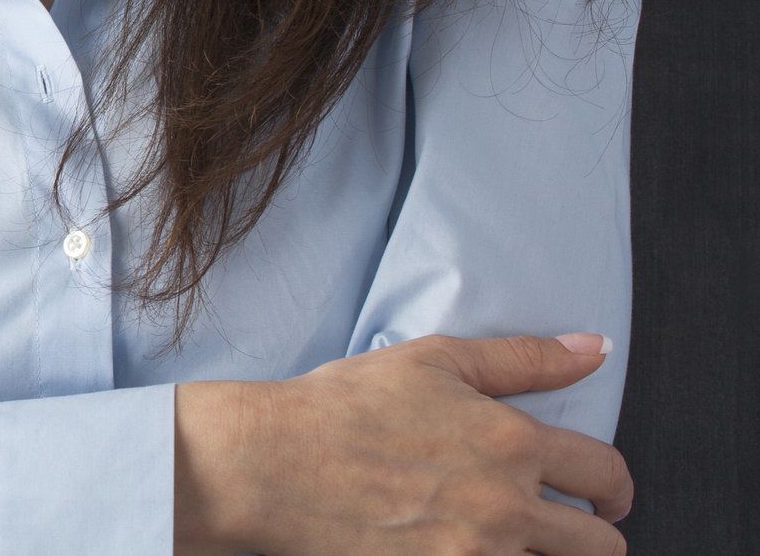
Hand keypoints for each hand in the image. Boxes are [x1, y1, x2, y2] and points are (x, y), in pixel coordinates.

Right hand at [176, 333, 631, 555]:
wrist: (270, 463)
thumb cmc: (341, 407)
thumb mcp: (432, 362)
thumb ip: (522, 358)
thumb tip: (594, 349)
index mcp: (511, 443)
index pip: (606, 474)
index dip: (614, 487)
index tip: (602, 496)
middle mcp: (506, 506)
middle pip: (601, 546)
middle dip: (592, 536)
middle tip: (563, 529)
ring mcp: (476, 554)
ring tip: (508, 540)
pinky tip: (470, 550)